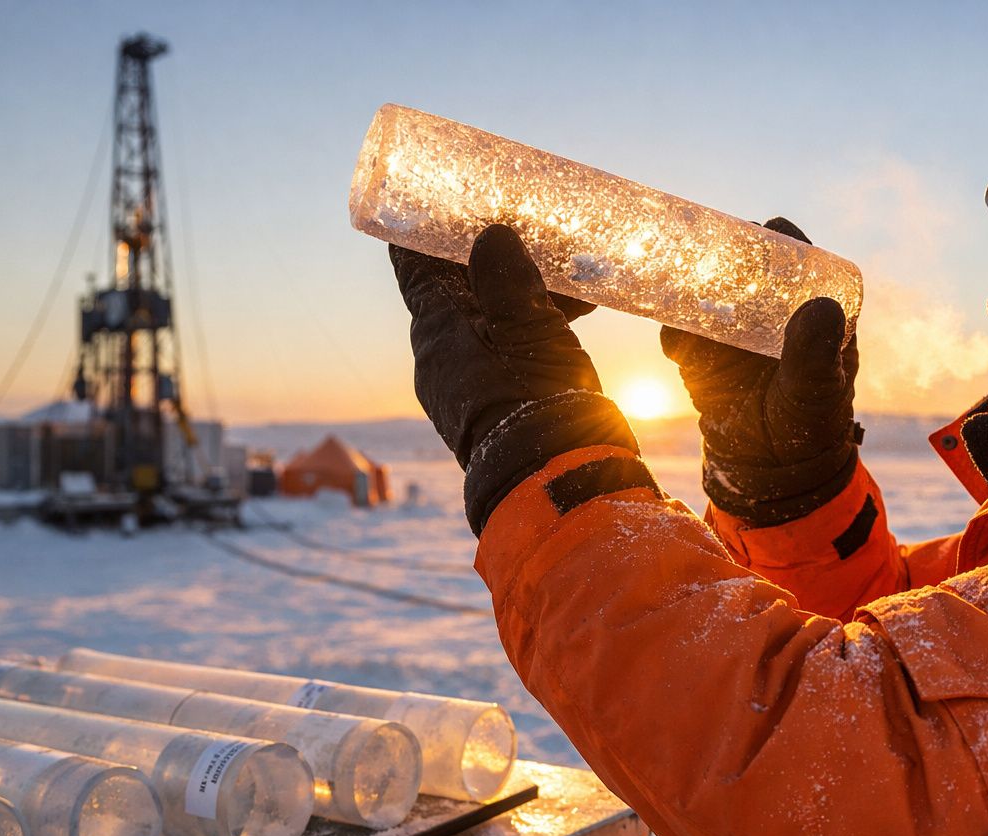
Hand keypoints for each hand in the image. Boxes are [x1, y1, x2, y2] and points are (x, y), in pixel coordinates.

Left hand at [390, 224, 636, 533]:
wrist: (557, 484)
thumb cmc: (538, 406)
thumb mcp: (531, 331)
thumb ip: (510, 281)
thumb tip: (491, 236)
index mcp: (435, 333)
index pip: (413, 268)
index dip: (419, 232)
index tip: (431, 200)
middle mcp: (439, 358)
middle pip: (455, 290)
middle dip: (486, 259)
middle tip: (520, 226)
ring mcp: (466, 384)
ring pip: (488, 319)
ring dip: (518, 293)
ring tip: (564, 270)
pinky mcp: (496, 403)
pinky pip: (505, 348)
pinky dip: (529, 324)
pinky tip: (574, 310)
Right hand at [660, 218, 858, 525]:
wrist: (769, 474)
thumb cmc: (806, 431)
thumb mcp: (814, 392)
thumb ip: (815, 353)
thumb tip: (819, 305)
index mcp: (809, 308)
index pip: (792, 256)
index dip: (774, 238)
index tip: (759, 234)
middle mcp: (769, 310)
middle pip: (739, 263)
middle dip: (718, 257)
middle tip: (703, 260)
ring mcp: (732, 331)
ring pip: (703, 292)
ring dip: (688, 292)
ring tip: (687, 312)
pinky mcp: (702, 355)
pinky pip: (680, 330)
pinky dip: (674, 332)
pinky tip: (679, 350)